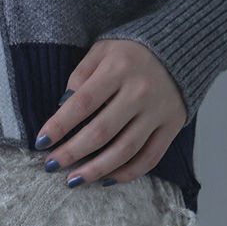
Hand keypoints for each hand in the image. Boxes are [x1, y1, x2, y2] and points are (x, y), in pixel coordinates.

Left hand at [35, 38, 187, 186]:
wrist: (185, 44)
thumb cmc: (132, 51)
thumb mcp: (103, 49)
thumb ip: (81, 75)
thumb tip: (63, 107)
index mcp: (118, 68)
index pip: (83, 103)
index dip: (59, 126)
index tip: (41, 142)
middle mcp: (140, 91)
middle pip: (101, 132)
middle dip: (71, 153)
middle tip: (51, 166)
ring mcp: (158, 111)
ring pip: (124, 151)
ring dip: (95, 170)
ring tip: (72, 181)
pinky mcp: (172, 126)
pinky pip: (149, 158)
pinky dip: (127, 174)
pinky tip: (105, 180)